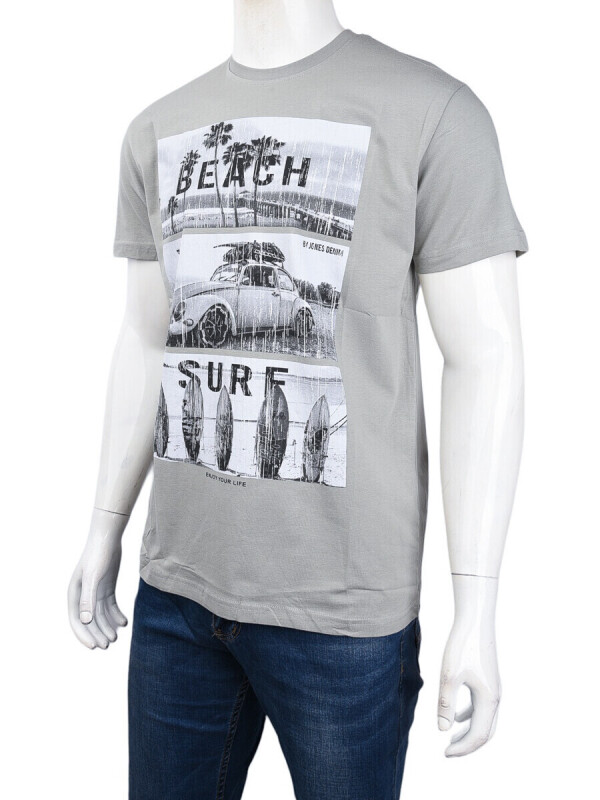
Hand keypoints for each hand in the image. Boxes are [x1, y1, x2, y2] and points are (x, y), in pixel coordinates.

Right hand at [68, 508, 128, 648]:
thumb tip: (84, 621)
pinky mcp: (107, 587)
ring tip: (116, 637)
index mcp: (75, 594)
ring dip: (107, 626)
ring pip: (101, 614)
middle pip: (89, 620)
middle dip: (97, 633)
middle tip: (108, 645)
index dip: (84, 635)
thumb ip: (88, 599)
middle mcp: (83, 594)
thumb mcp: (93, 577)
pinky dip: (116, 615)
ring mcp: (95, 591)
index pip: (76, 621)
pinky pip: (110, 606)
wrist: (108, 537)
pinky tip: (124, 622)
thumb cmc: (97, 555)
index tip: (94, 646)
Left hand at [437, 616, 500, 756]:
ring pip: (485, 719)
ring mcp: (494, 687)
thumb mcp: (449, 675)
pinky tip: (457, 717)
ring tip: (452, 740)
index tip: (445, 753)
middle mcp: (495, 696)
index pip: (478, 735)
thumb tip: (442, 730)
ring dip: (470, 732)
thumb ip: (446, 704)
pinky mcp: (489, 679)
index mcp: (488, 699)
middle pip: (486, 732)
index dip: (462, 748)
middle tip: (449, 752)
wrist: (476, 620)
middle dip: (468, 745)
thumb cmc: (462, 645)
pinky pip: (483, 706)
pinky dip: (471, 716)